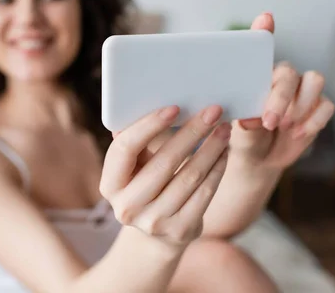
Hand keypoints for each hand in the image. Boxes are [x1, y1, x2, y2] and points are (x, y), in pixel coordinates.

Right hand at [100, 105, 229, 247]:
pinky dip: (218, 169)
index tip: (174, 108)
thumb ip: (137, 141)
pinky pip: (205, 193)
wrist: (156, 231)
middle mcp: (127, 207)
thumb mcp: (133, 166)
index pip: (125, 148)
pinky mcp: (180, 230)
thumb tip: (149, 104)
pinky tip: (224, 152)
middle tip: (213, 112)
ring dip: (211, 148)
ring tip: (223, 129)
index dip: (149, 126)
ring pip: (190, 176)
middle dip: (192, 132)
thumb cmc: (144, 182)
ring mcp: (154, 222)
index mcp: (110, 185)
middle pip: (164, 161)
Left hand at [230, 13, 334, 169]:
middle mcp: (281, 76)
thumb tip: (249, 118)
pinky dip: (312, 122)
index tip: (265, 19)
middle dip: (281, 97)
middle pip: (290, 72)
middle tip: (270, 121)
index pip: (261, 47)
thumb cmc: (241, 138)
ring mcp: (302, 90)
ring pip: (314, 80)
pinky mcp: (318, 106)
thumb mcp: (235, 131)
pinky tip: (297, 134)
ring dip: (300, 106)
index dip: (264, 30)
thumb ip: (243, 121)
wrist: (257, 160)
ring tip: (284, 127)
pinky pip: (325, 105)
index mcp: (257, 75)